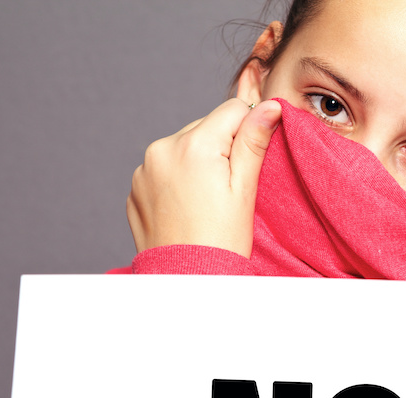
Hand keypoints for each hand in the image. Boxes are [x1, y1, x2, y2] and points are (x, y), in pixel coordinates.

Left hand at [126, 98, 282, 257]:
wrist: (186, 281)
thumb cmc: (221, 242)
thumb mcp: (244, 190)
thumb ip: (254, 142)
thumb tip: (270, 106)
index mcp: (194, 145)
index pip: (232, 110)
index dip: (249, 130)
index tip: (250, 161)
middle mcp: (162, 149)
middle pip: (205, 127)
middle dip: (220, 148)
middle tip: (228, 189)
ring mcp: (144, 169)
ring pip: (183, 147)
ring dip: (197, 162)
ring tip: (206, 201)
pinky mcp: (135, 188)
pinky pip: (162, 169)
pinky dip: (176, 180)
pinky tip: (188, 207)